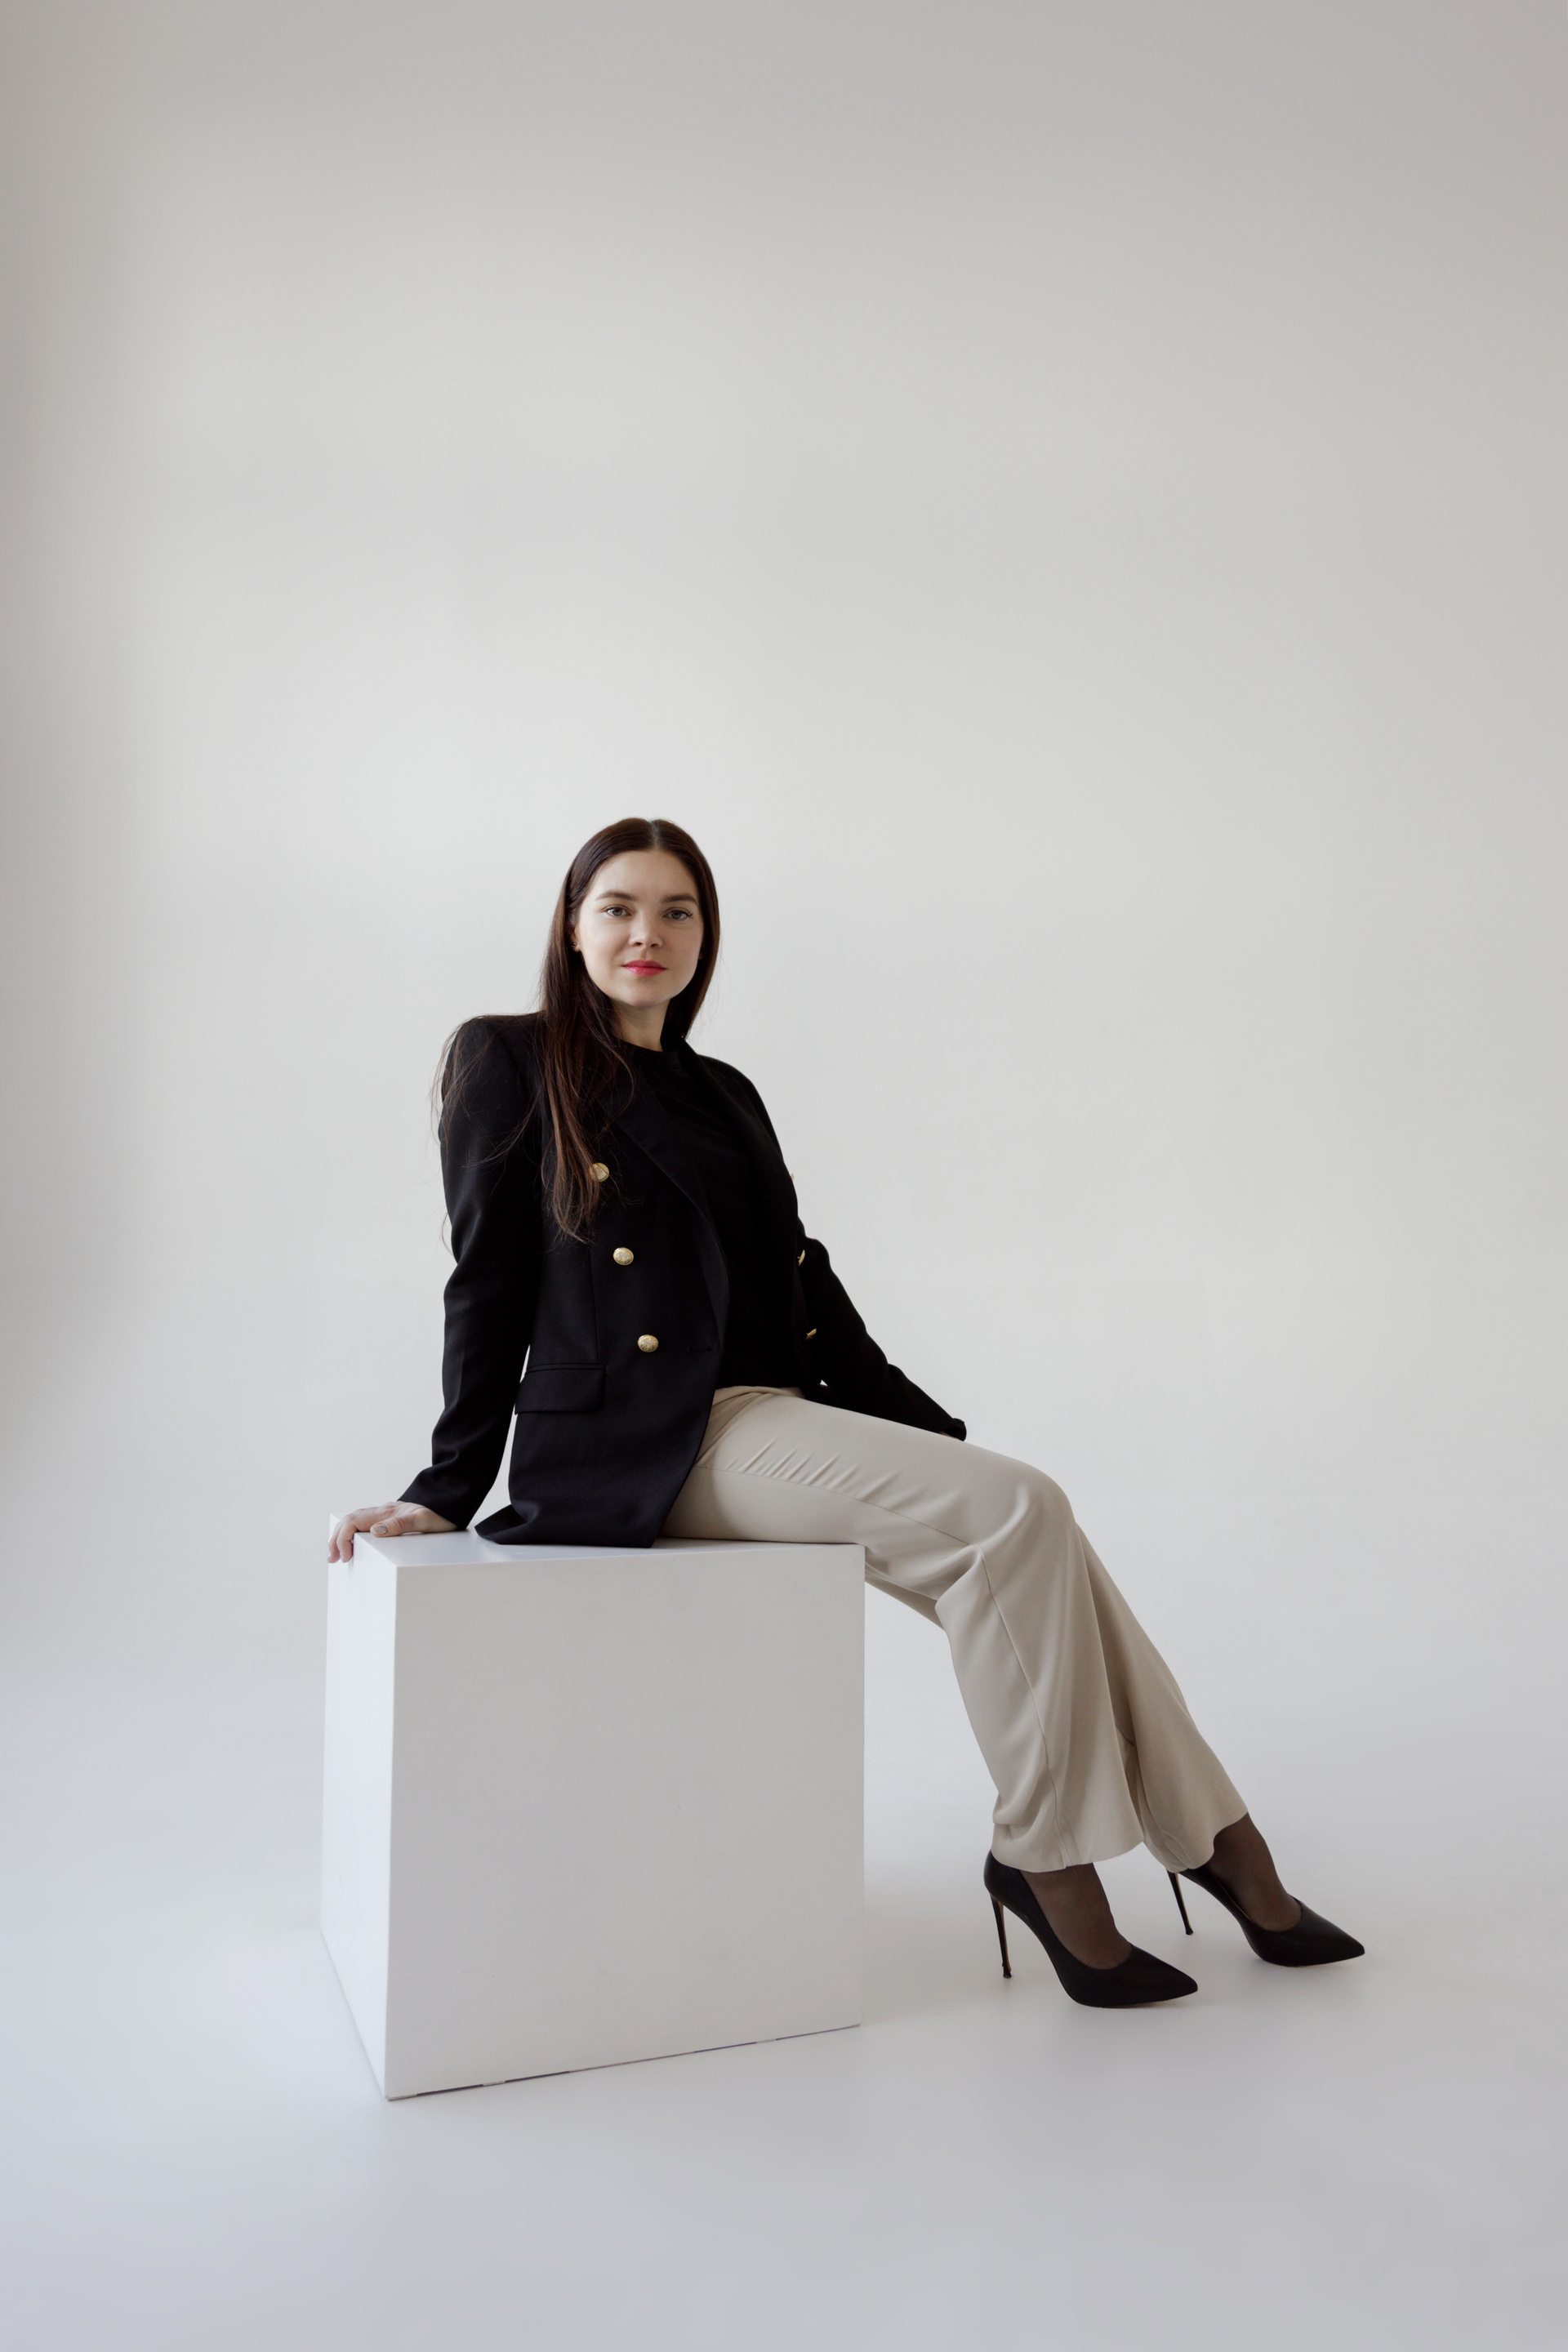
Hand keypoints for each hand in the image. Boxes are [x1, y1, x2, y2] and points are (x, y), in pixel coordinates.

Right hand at [328, 1504, 456, 1561]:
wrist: (450, 1506)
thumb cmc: (439, 1515)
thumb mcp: (423, 1522)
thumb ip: (400, 1525)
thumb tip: (374, 1531)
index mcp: (386, 1512)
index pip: (353, 1521)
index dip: (343, 1538)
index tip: (346, 1557)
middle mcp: (382, 1512)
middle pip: (348, 1521)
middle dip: (336, 1539)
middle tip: (333, 1559)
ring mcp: (384, 1515)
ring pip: (353, 1522)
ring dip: (341, 1536)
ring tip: (335, 1554)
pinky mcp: (389, 1520)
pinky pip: (363, 1525)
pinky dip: (351, 1534)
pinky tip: (351, 1544)